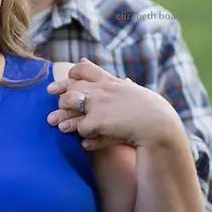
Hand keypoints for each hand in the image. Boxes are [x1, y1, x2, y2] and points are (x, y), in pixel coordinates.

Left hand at [47, 58, 179, 149]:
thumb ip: (124, 85)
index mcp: (111, 81)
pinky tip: (85, 143)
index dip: (73, 73)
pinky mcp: (96, 120)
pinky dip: (82, 136)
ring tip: (60, 125)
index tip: (67, 78)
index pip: (85, 68)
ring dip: (63, 115)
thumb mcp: (137, 93)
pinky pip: (80, 128)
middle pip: (71, 84)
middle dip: (60, 91)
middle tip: (52, 97)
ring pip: (68, 102)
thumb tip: (124, 78)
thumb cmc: (152, 112)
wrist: (159, 126)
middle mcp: (101, 88)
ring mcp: (97, 103)